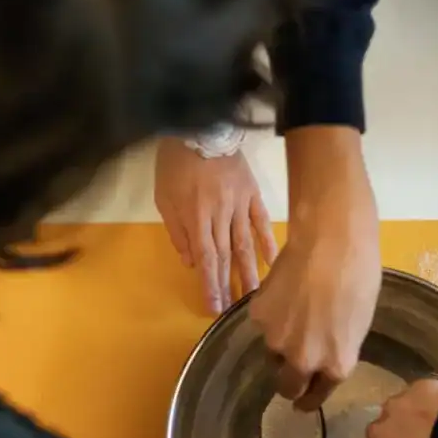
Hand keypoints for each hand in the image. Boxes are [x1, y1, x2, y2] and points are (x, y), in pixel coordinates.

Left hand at [155, 138, 277, 315]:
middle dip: (229, 285)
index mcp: (197, 217)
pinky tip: (273, 261)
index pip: (207, 259)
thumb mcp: (164, 197)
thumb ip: (176, 231)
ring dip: (250, 271)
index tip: (215, 308)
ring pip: (246, 244)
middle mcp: (221, 215)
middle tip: (235, 310)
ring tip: (254, 294)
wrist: (201, 127)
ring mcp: (240, 205)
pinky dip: (268, 241)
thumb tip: (191, 262)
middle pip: (227, 256)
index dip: (211, 285)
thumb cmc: (176, 163)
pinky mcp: (253, 194)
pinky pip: (262, 221)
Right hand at [249, 126, 379, 409]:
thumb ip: (338, 347)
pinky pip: (264, 325)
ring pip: (273, 353)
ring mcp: (276, 339)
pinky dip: (272, 316)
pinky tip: (285, 293)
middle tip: (292, 368)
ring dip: (281, 344)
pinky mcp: (257, 316)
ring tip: (295, 313)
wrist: (331, 239)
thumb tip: (325, 352)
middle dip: (290, 382)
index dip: (310, 398)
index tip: (304, 400)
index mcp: (335, 364)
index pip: (317, 396)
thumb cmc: (359, 274)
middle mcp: (303, 360)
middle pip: (287, 387)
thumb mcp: (358, 322)